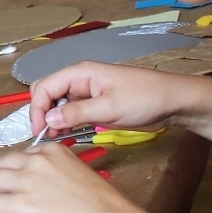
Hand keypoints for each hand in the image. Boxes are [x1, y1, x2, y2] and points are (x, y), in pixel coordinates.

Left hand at [0, 143, 133, 212]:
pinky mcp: (18, 202)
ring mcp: (25, 180)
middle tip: (4, 199)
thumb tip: (46, 192)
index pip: (21, 156)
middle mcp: (36, 160)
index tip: (20, 187)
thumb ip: (58, 176)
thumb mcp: (81, 176)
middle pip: (0, 164)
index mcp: (53, 151)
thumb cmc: (105, 208)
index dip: (16, 173)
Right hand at [28, 61, 200, 139]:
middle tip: (46, 136)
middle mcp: (79, 81)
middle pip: (47, 93)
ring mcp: (86, 94)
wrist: (174, 102)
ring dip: (53, 120)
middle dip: (42, 113)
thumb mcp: (110, 107)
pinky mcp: (95, 106)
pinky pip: (71, 113)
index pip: (45, 87)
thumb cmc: (145, 98)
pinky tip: (67, 136)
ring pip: (57, 105)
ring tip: (56, 139)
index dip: (37, 108)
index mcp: (80, 73)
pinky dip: (65, 124)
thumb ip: (77, 113)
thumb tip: (49, 120)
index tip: (39, 131)